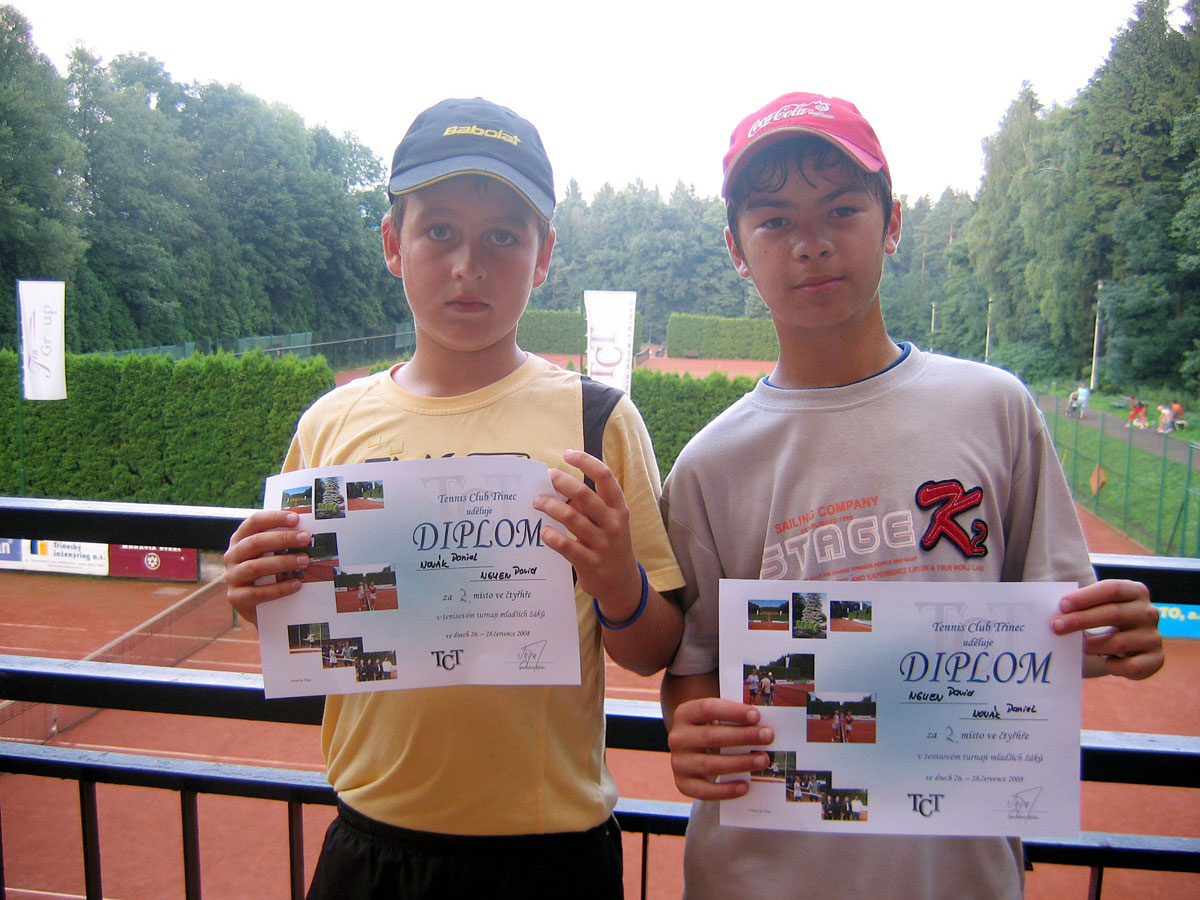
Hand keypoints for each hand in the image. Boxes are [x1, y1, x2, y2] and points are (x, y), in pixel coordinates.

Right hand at [222, 509, 311, 625]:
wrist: (261, 607)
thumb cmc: (270, 572)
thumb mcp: (272, 554)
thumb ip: (283, 542)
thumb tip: (309, 531)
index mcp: (241, 539)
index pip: (254, 522)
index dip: (274, 518)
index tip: (296, 518)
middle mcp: (233, 555)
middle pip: (255, 542)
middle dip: (282, 539)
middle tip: (306, 538)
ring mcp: (232, 577)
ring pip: (256, 567)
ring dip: (283, 562)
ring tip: (304, 561)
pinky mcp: (236, 598)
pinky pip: (257, 592)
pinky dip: (279, 588)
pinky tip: (297, 584)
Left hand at [533, 449, 641, 620]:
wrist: (623, 583)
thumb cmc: (611, 544)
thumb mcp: (610, 521)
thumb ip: (590, 505)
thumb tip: (559, 485)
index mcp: (618, 507)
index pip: (605, 476)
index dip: (585, 461)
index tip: (568, 454)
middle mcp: (613, 522)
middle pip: (585, 494)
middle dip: (562, 482)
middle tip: (547, 477)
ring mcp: (602, 543)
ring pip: (572, 518)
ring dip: (550, 506)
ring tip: (537, 502)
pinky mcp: (590, 562)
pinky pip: (566, 545)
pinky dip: (552, 536)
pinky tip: (543, 532)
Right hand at [667, 697, 774, 800]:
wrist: (691, 755)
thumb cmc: (711, 732)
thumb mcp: (715, 720)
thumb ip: (733, 720)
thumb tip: (762, 727)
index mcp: (685, 714)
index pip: (707, 708)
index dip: (733, 712)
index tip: (756, 716)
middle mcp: (678, 737)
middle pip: (711, 736)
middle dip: (743, 736)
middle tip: (768, 736)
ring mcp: (679, 762)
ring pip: (710, 764)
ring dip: (740, 762)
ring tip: (763, 760)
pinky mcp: (683, 784)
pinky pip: (705, 791)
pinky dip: (726, 790)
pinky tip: (745, 786)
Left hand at [1051, 579, 1162, 679]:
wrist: (1130, 645)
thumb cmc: (1104, 619)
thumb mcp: (1097, 605)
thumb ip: (1081, 604)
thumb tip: (1052, 610)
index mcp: (1135, 591)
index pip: (1111, 589)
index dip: (1086, 597)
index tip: (1062, 605)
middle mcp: (1149, 612)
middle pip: (1113, 613)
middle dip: (1081, 620)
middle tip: (1056, 626)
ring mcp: (1154, 636)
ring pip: (1119, 642)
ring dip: (1092, 645)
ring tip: (1077, 646)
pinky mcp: (1156, 659)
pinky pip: (1132, 666)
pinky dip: (1114, 666)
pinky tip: (1105, 662)